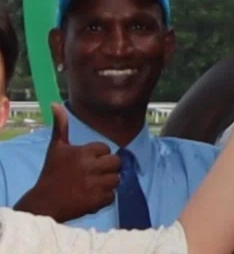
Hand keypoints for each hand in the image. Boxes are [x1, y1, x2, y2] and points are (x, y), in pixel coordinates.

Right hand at [14, 104, 120, 221]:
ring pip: (116, 179)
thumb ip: (61, 126)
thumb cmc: (52, 173)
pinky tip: (92, 197)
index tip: (87, 162)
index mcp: (83, 152)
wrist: (43, 203)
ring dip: (108, 183)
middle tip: (95, 174)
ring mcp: (95, 184)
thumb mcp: (56, 148)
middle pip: (116, 162)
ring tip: (94, 185)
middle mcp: (91, 167)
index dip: (99, 155)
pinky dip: (105, 198)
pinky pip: (112, 196)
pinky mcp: (96, 201)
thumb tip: (55, 104)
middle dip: (108, 168)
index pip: (106, 149)